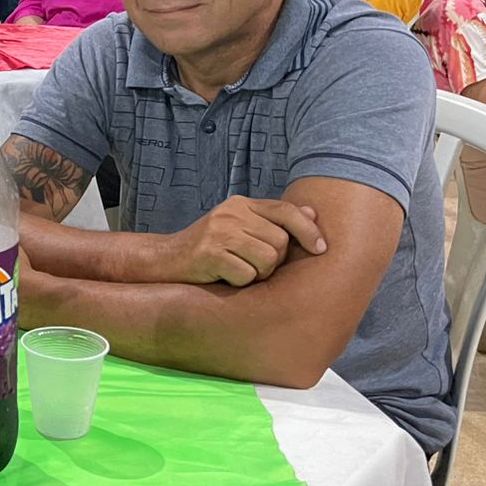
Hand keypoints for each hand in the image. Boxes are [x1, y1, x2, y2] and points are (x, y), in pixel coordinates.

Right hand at [161, 196, 325, 286]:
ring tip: (239, 271)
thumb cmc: (207, 248)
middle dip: (274, 260)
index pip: (286, 211)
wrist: (164, 260)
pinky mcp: (209, 253)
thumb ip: (271, 220)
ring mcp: (219, 232)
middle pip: (280, 241)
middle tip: (253, 265)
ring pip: (267, 259)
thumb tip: (312, 212)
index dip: (308, 230)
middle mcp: (230, 213)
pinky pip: (246, 274)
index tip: (321, 248)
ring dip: (259, 273)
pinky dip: (240, 281)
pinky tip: (224, 277)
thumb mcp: (238, 227)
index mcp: (240, 204)